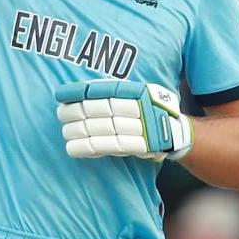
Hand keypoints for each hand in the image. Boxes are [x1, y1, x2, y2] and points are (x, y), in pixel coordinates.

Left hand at [57, 79, 192, 161]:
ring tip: (66, 132)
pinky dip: (91, 147)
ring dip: (81, 131)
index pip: (105, 89)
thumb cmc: (150, 110)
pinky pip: (112, 146)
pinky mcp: (143, 145)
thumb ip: (118, 91)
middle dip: (78, 111)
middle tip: (61, 114)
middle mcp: (141, 106)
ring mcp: (143, 126)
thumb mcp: (139, 92)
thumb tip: (84, 91)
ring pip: (105, 128)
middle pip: (102, 108)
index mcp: (139, 91)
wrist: (177, 132)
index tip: (63, 94)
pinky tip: (74, 148)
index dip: (83, 91)